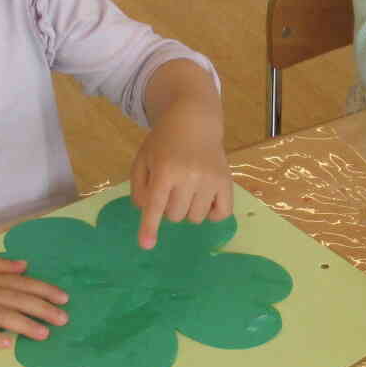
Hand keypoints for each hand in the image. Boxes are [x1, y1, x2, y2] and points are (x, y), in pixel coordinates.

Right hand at [0, 250, 68, 344]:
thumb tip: (24, 265)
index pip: (22, 283)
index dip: (44, 290)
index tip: (64, 298)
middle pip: (17, 299)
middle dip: (42, 309)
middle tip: (64, 320)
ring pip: (0, 314)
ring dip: (23, 323)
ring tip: (44, 334)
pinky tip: (5, 343)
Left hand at [131, 102, 231, 247]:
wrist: (195, 121)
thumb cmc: (164, 142)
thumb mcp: (143, 159)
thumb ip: (139, 187)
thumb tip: (148, 212)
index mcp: (165, 170)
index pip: (155, 205)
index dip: (149, 227)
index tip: (146, 245)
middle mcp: (189, 176)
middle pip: (175, 216)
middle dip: (169, 209)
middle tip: (171, 190)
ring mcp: (210, 180)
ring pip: (196, 218)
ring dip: (188, 211)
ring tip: (187, 191)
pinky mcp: (226, 182)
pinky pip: (221, 213)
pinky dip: (212, 213)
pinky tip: (205, 200)